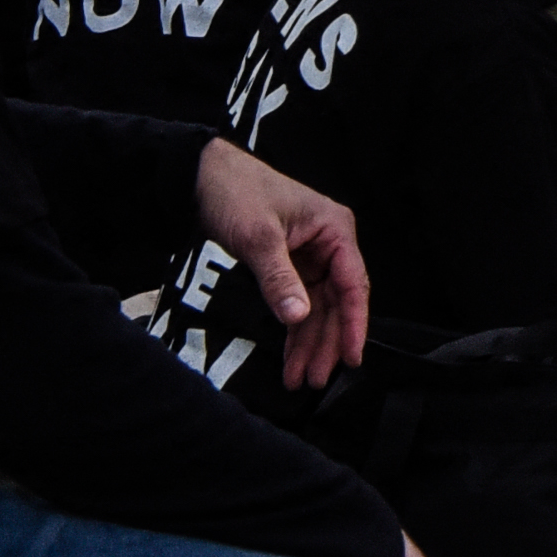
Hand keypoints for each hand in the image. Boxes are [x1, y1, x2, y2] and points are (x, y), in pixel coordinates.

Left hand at [191, 139, 373, 387]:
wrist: (202, 177)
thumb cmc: (237, 194)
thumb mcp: (259, 238)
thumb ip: (279, 279)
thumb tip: (298, 317)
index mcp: (335, 230)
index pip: (353, 283)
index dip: (353, 323)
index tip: (350, 357)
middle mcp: (329, 243)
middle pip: (336, 301)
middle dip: (326, 342)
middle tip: (314, 379)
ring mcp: (310, 254)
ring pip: (318, 307)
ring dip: (309, 341)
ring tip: (298, 377)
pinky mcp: (289, 264)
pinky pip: (298, 301)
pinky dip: (293, 327)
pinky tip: (289, 352)